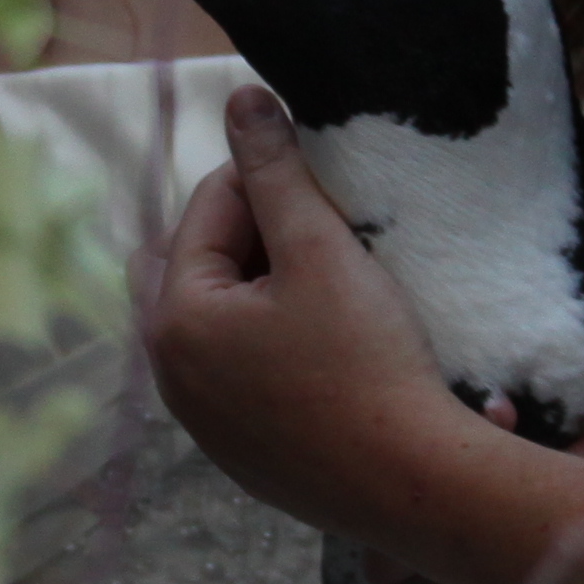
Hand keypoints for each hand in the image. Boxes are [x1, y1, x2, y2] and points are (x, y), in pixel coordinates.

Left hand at [146, 86, 478, 544]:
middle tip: (318, 231)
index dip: (269, 179)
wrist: (414, 484)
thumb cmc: (368, 362)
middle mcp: (170, 374)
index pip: (208, 207)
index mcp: (175, 317)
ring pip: (216, 318)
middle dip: (248, 231)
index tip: (327, 183)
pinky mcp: (241, 453)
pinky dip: (267, 341)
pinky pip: (238, 372)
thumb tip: (241, 99)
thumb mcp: (320, 250)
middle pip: (194, 263)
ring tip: (327, 280)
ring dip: (258, 285)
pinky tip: (326, 341)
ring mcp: (202, 422)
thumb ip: (276, 171)